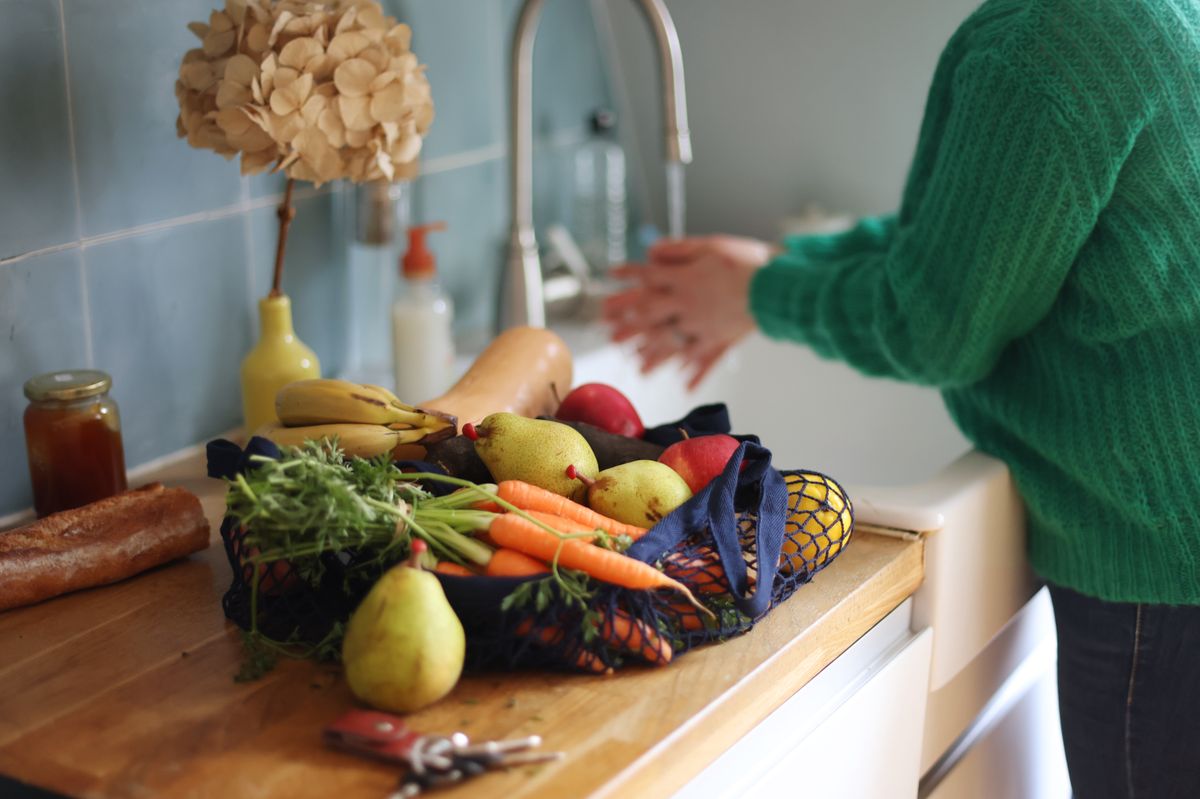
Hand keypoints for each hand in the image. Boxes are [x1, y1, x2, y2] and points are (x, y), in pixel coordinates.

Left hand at [602, 235, 774, 389]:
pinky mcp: (720, 339)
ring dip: (653, 357)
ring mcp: (702, 326)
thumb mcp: (709, 246)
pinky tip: (685, 386)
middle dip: (630, 327)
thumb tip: (651, 251)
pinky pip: (704, 359)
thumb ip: (678, 250)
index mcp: (683, 280)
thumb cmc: (745, 261)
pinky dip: (695, 374)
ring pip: (671, 344)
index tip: (612, 276)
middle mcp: (687, 305)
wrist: (774, 285)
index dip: (629, 276)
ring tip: (639, 369)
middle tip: (611, 338)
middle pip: (651, 316)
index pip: (648, 278)